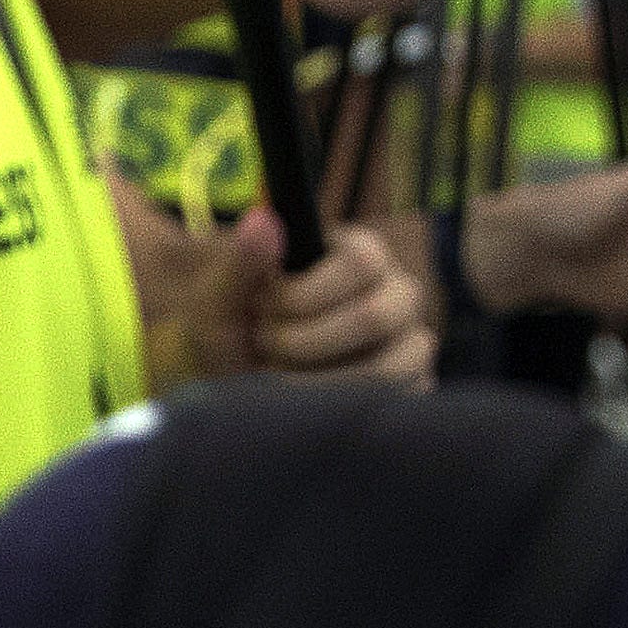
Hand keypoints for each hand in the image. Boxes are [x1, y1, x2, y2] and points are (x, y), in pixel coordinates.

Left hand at [180, 211, 435, 386]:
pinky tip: (303, 401)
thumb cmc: (231, 329)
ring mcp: (408, 341)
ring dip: (320, 380)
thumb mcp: (218, 298)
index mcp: (359, 254)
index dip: (302, 293)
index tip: (259, 308)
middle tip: (263, 345)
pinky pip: (400, 400)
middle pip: (376, 316)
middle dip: (303, 341)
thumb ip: (238, 263)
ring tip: (278, 375)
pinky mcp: (408, 385)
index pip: (361, 262)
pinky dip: (342, 407)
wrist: (231, 383)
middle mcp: (394, 294)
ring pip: (395, 365)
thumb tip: (262, 221)